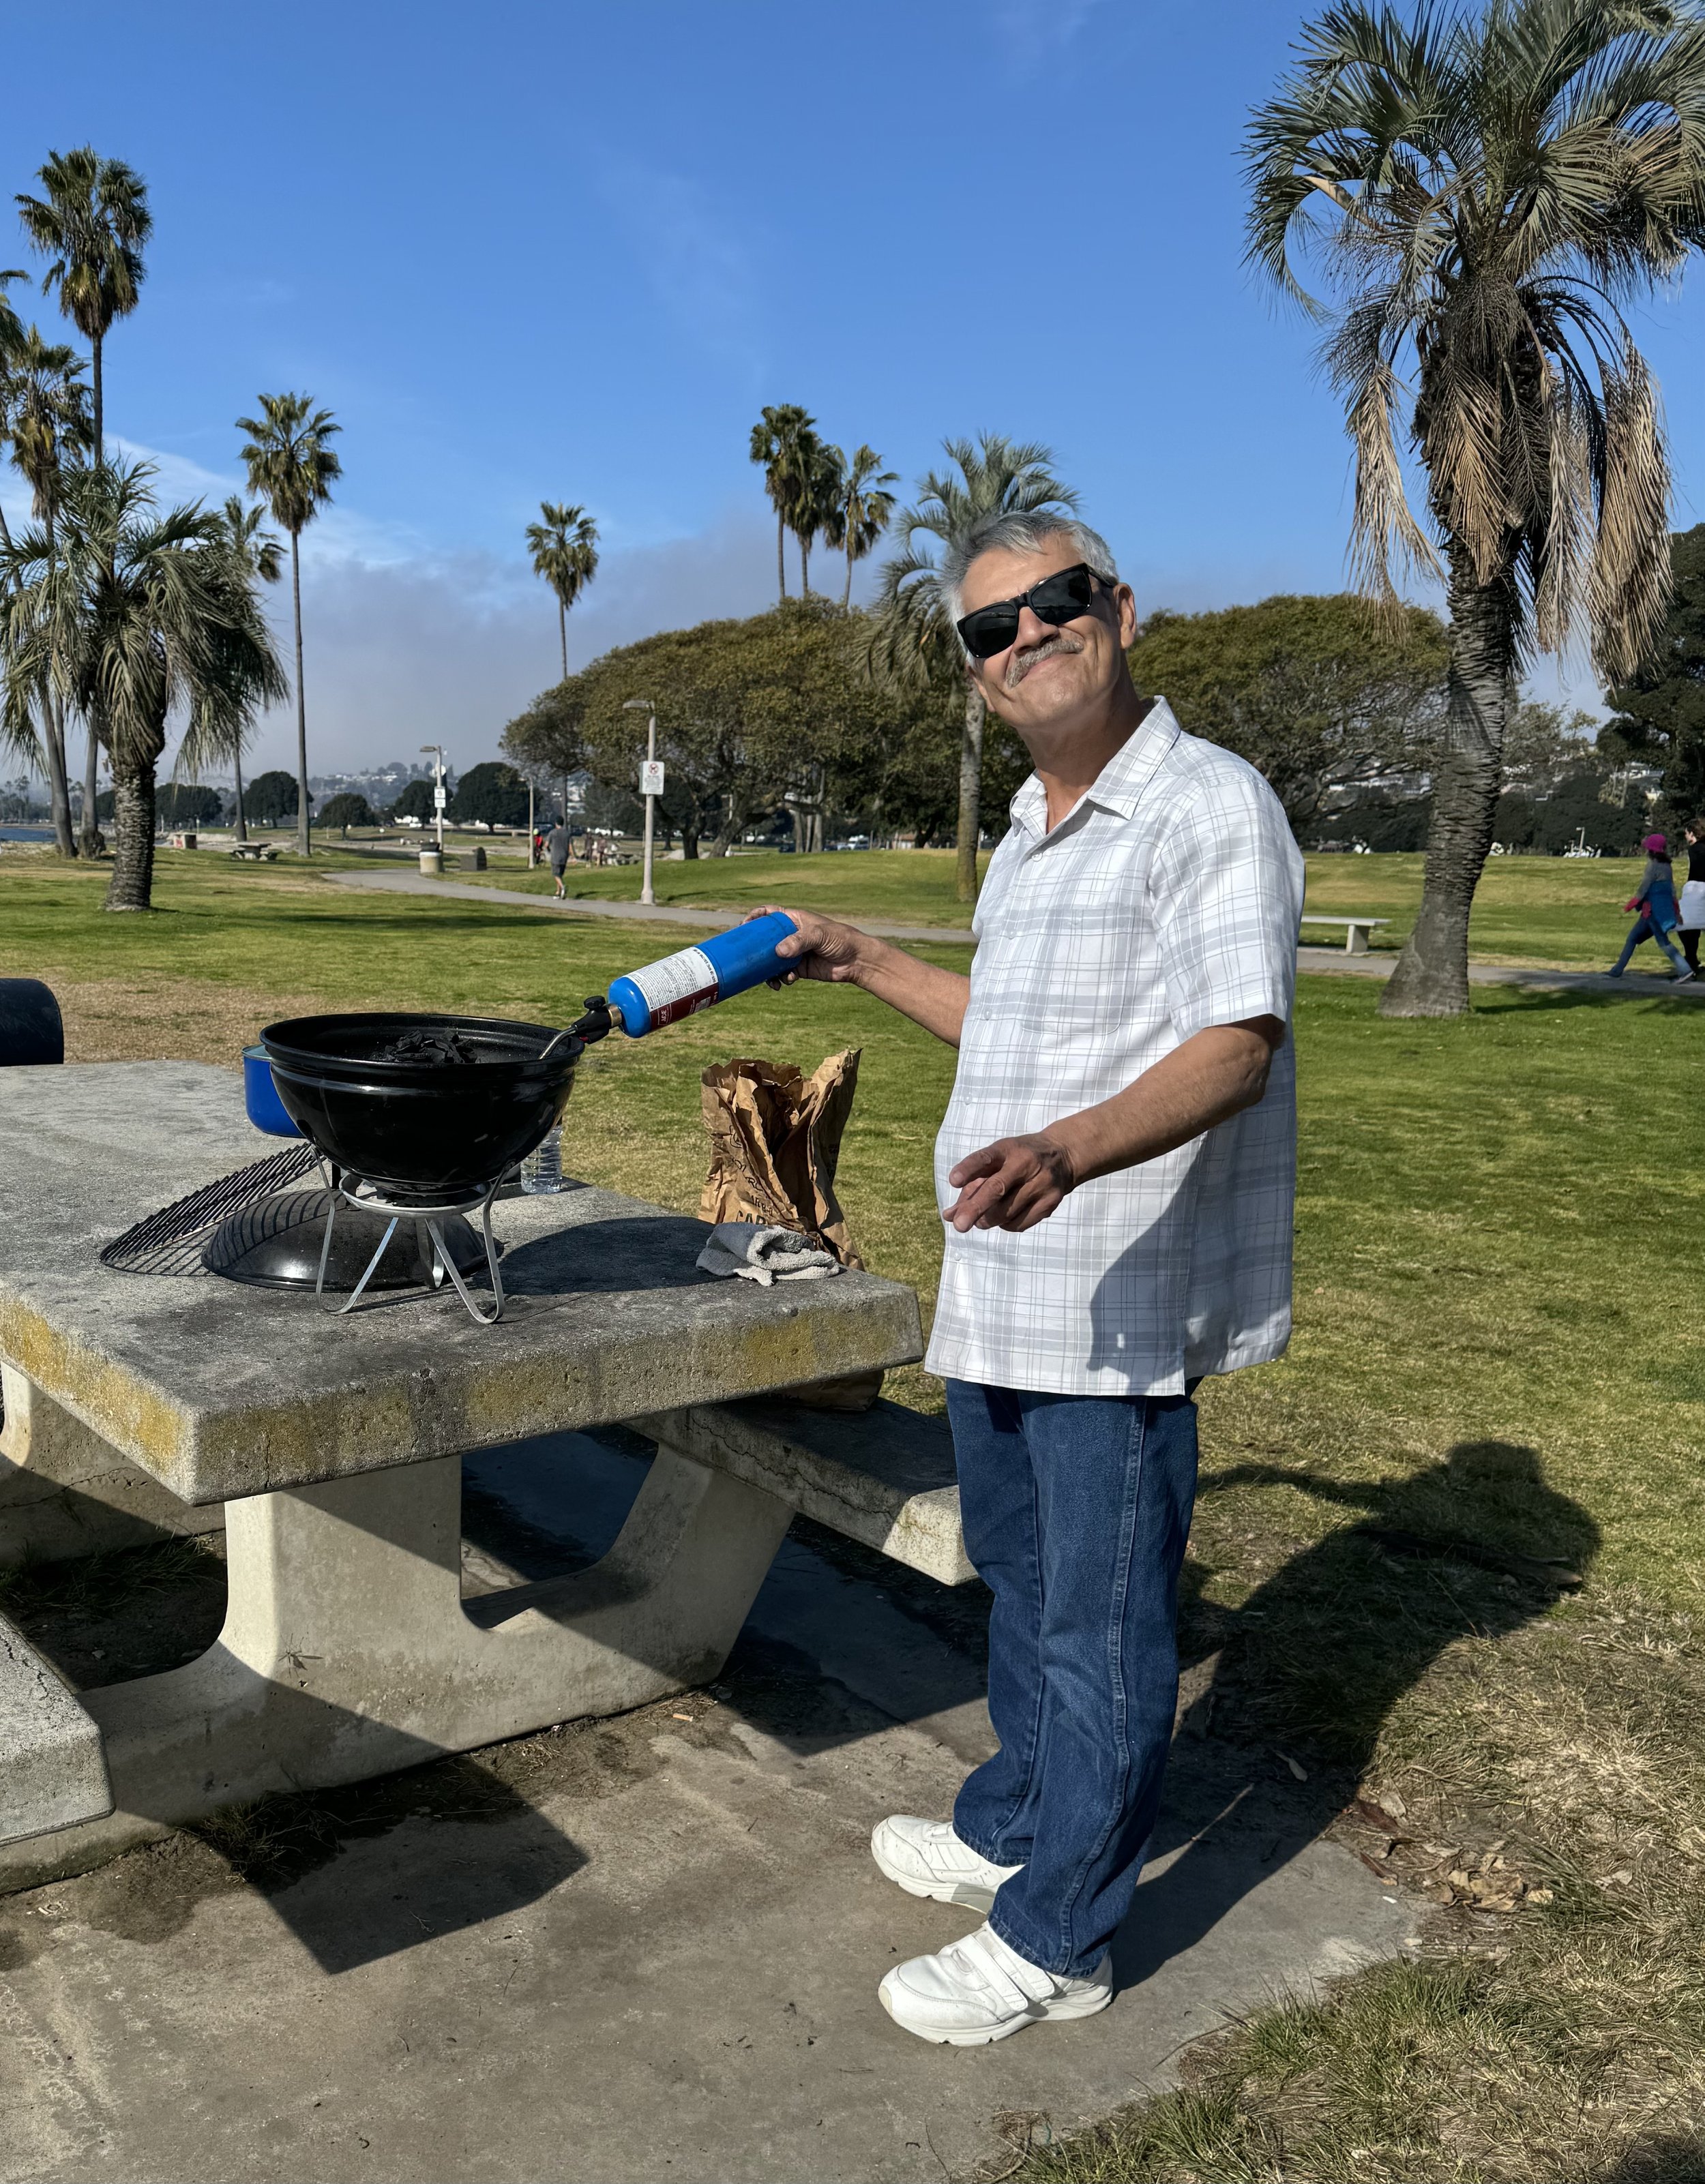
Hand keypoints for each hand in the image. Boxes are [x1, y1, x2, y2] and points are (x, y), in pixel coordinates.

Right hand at [751, 905, 873, 985]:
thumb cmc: (841, 939)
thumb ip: (799, 941)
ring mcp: (793, 953)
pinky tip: (786, 982)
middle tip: (747, 958)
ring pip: (770, 960)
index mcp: (794, 919)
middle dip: (755, 949)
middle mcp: (791, 935)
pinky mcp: (798, 968)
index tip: (743, 926)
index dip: (754, 918)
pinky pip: (781, 973)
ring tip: (770, 978)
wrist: (857, 961)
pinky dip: (779, 979)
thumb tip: (779, 952)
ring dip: (766, 969)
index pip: (769, 913)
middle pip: (765, 939)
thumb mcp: (820, 935)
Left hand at [944, 1133, 1076, 1232]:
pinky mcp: (1050, 1201)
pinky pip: (1020, 1223)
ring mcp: (1041, 1183)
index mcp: (1008, 1149)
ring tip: (981, 1221)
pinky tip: (1004, 1218)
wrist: (1063, 1155)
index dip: (968, 1169)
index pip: (985, 1158)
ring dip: (987, 1220)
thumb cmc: (1017, 1160)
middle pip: (997, 1188)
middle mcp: (1025, 1163)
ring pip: (1007, 1211)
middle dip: (975, 1208)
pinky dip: (1005, 1225)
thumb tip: (948, 1216)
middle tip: (959, 1225)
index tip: (953, 1181)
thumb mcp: (996, 1162)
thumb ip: (970, 1187)